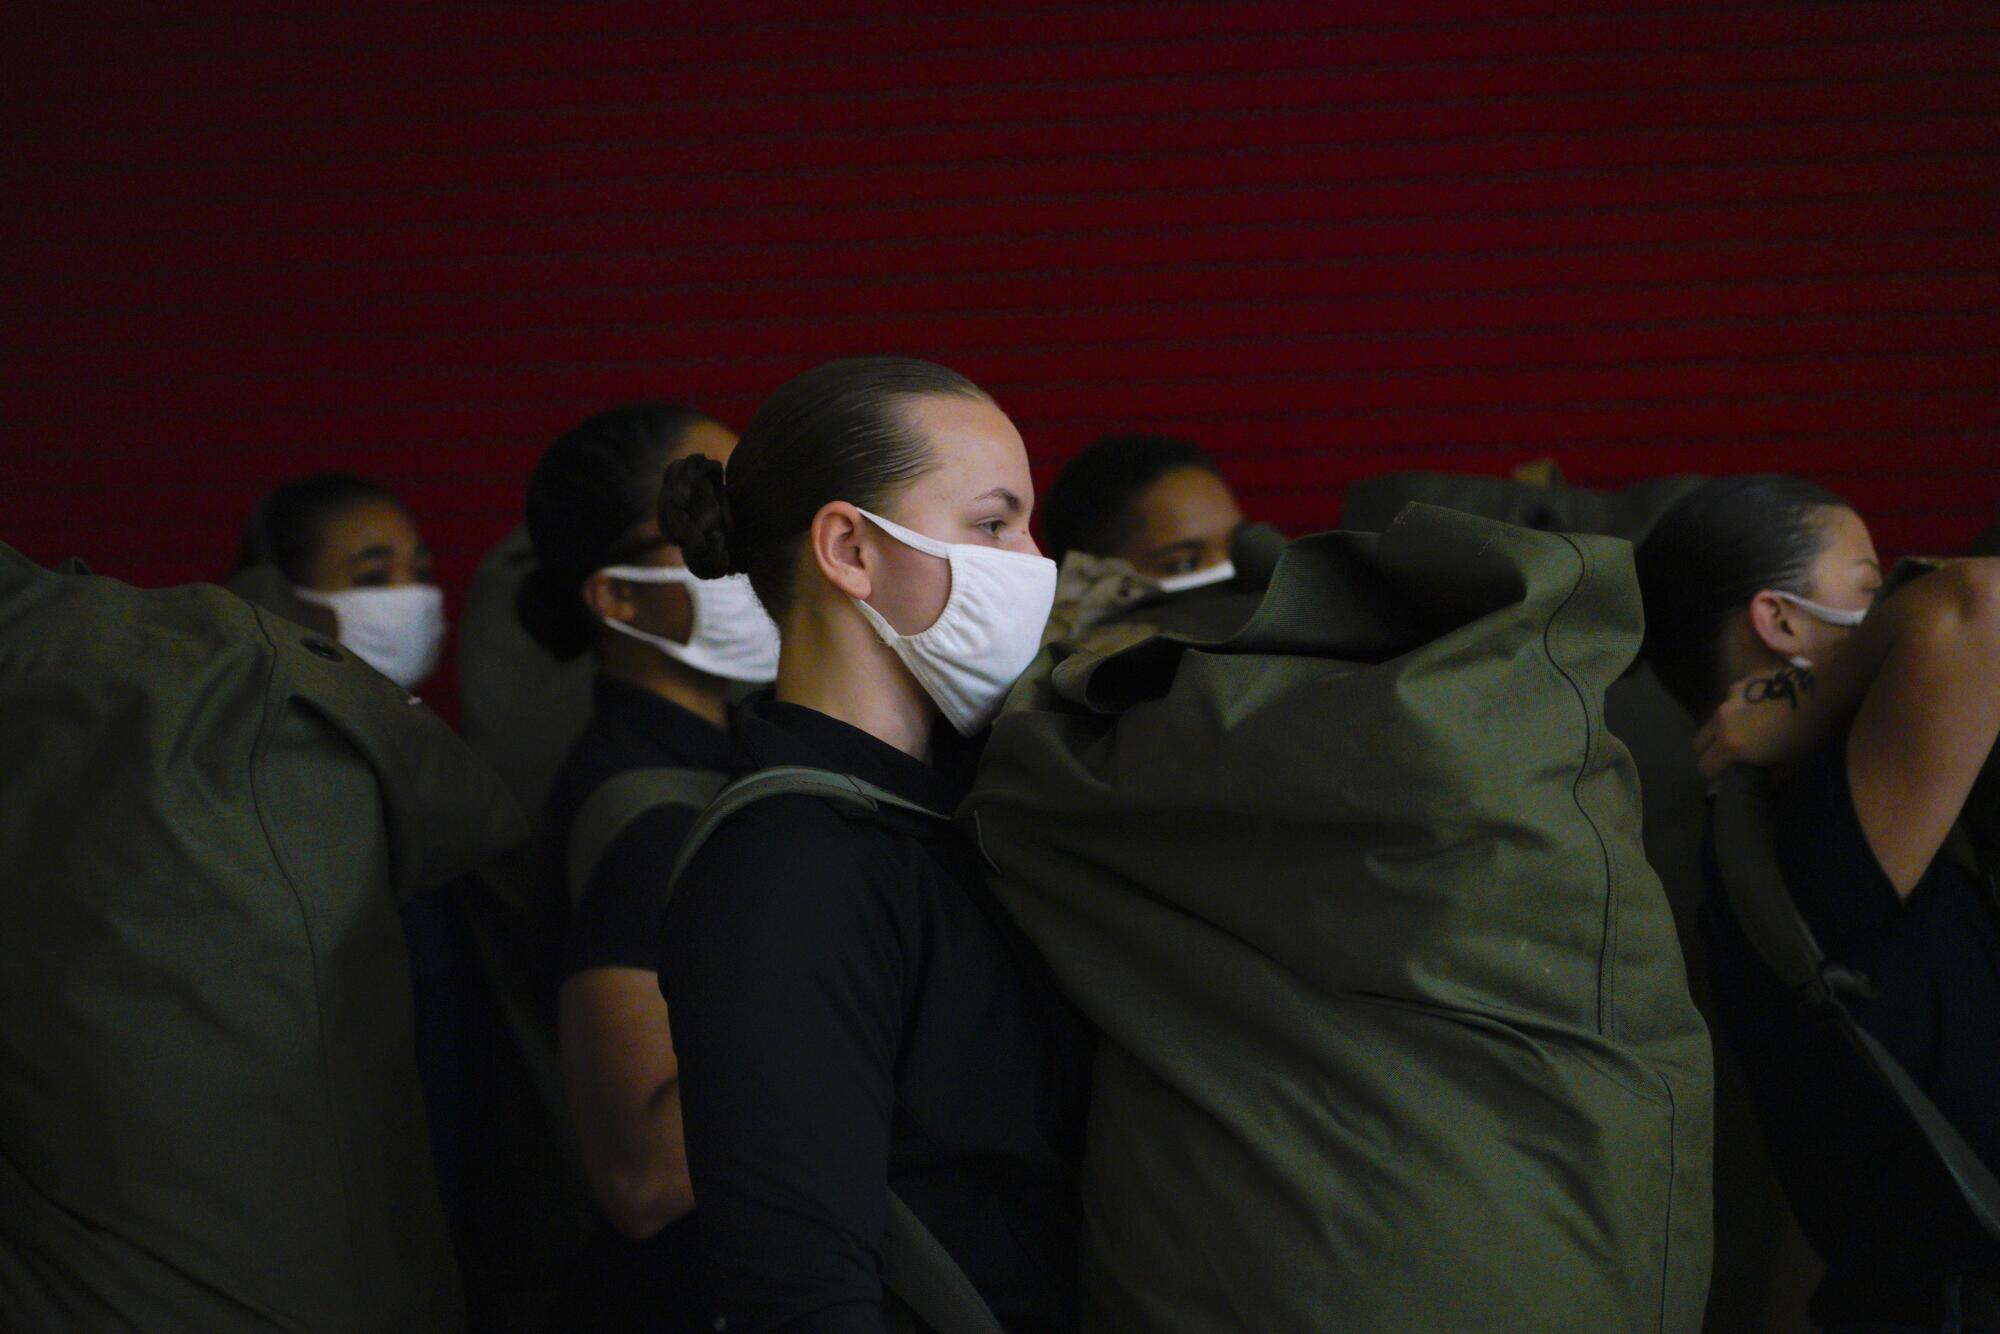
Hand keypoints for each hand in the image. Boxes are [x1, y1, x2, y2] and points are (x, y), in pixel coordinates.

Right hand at [1693, 666, 1821, 779]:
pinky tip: (1761, 707)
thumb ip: (1768, 778)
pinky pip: (1731, 701)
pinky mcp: (1741, 682)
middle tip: (1733, 754)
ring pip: (1714, 719)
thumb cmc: (1808, 734)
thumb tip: (1758, 785)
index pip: (1704, 767)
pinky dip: (1739, 708)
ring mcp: (1729, 698)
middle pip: (1699, 742)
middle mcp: (1721, 720)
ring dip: (1724, 728)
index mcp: (1730, 745)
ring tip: (1750, 728)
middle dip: (1711, 751)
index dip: (1716, 775)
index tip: (1730, 775)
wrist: (1823, 692)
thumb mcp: (1791, 765)